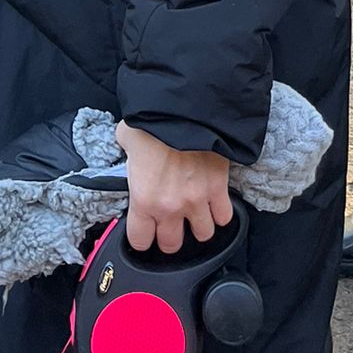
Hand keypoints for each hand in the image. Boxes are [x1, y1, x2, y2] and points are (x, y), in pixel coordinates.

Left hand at [115, 120, 232, 254]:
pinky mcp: (219, 189)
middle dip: (170, 237)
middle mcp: (170, 207)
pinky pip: (224, 217)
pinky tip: (214, 204)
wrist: (185, 108)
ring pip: (202, 235)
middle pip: (172, 245)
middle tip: (170, 224)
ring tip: (195, 215)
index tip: (145, 230)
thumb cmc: (153, 121)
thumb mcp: (127, 139)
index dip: (142, 237)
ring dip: (198, 226)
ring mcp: (197, 201)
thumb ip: (127, 155)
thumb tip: (130, 152)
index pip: (140, 240)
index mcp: (143, 198)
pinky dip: (220, 213)